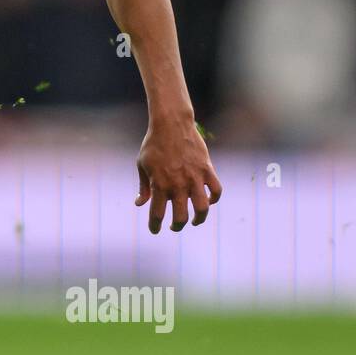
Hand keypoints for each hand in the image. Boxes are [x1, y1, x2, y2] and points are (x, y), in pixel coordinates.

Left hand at [135, 117, 221, 233]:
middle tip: (174, 225)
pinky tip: (208, 201)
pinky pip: (216, 190)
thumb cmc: (153, 145)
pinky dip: (214, 199)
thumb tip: (139, 204)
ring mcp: (194, 178)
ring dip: (199, 219)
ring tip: (195, 220)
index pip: (157, 214)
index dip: (155, 226)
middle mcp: (178, 184)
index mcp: (159, 185)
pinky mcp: (207, 169)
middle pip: (181, 217)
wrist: (171, 124)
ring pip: (202, 209)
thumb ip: (143, 187)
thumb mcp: (142, 165)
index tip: (155, 230)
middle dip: (177, 226)